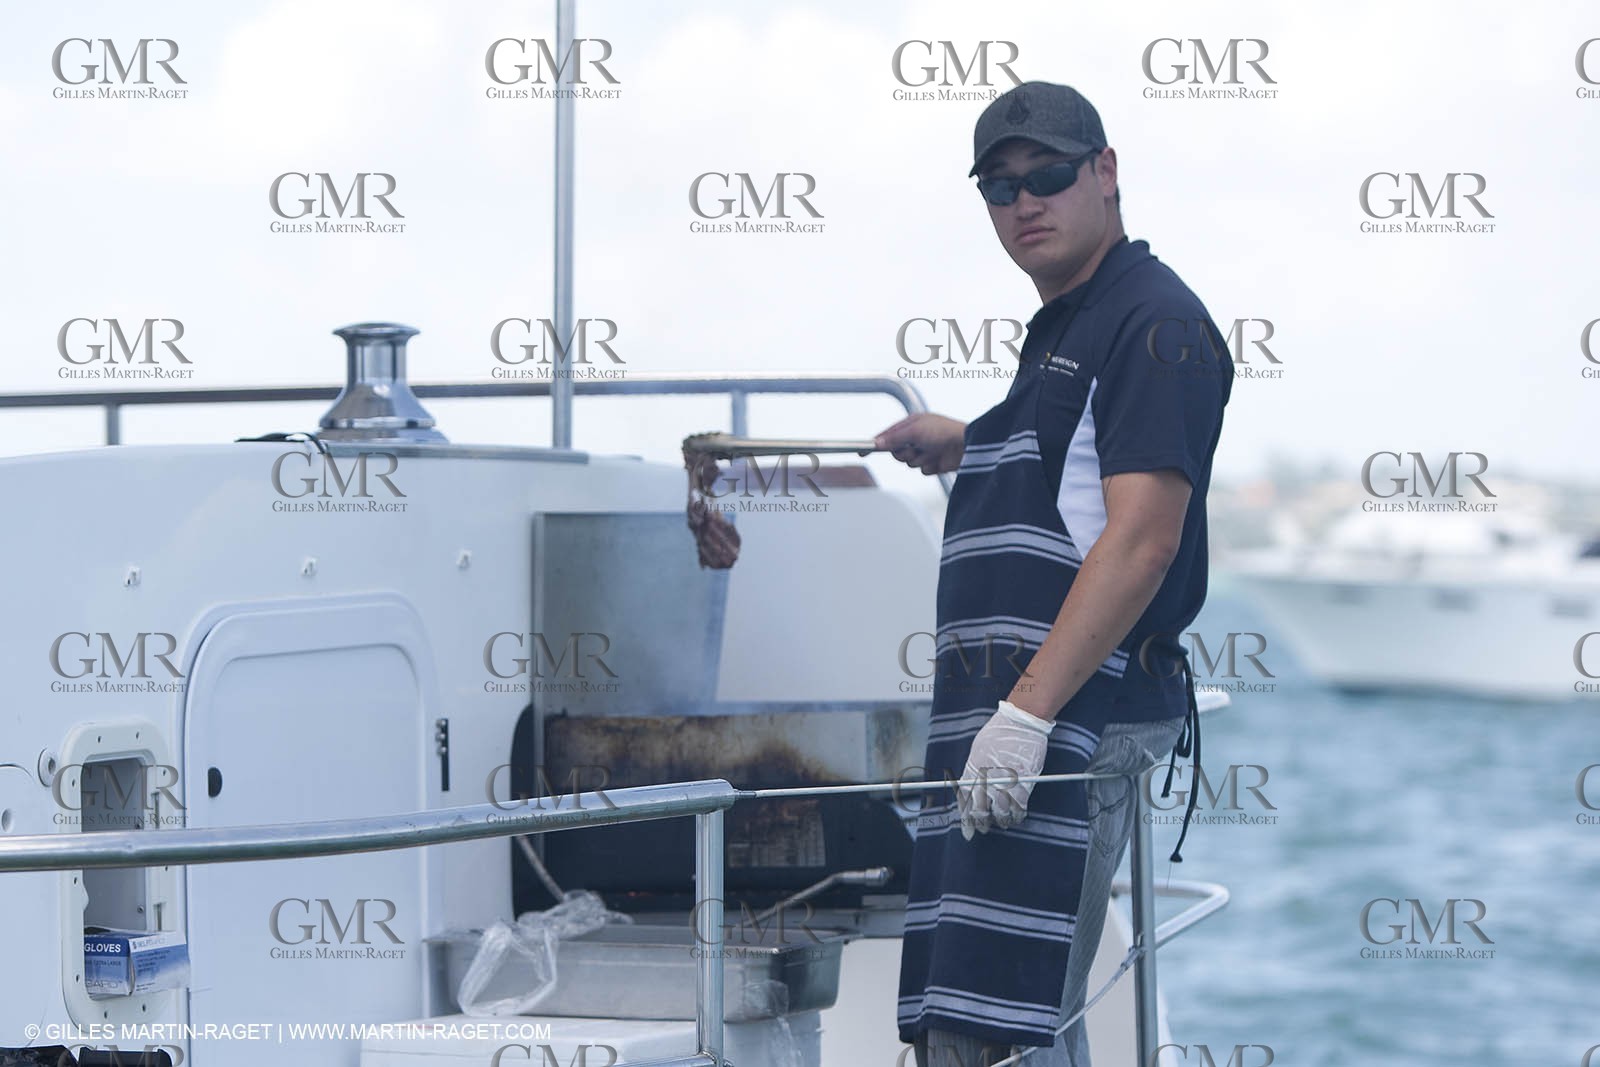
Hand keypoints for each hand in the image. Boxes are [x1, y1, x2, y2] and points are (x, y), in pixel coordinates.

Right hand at [874, 413, 966, 475]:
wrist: (967, 446)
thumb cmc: (944, 431)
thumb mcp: (915, 431)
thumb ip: (894, 438)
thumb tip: (877, 442)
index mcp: (912, 424)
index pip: (888, 435)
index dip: (876, 443)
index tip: (863, 450)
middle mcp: (917, 437)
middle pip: (895, 451)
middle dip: (904, 452)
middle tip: (914, 448)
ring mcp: (924, 450)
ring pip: (907, 462)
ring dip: (917, 459)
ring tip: (931, 452)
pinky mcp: (932, 463)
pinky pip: (920, 470)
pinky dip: (927, 466)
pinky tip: (938, 459)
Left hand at [956, 701, 1053, 838]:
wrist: (1022, 722)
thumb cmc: (999, 732)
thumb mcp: (978, 749)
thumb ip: (973, 769)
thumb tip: (970, 786)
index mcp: (973, 770)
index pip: (965, 801)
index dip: (966, 819)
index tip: (968, 831)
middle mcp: (987, 779)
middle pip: (980, 811)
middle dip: (981, 823)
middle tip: (983, 828)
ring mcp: (1006, 782)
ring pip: (1000, 813)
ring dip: (999, 821)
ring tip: (1000, 823)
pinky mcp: (1024, 784)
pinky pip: (1019, 808)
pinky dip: (1016, 816)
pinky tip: (1014, 817)